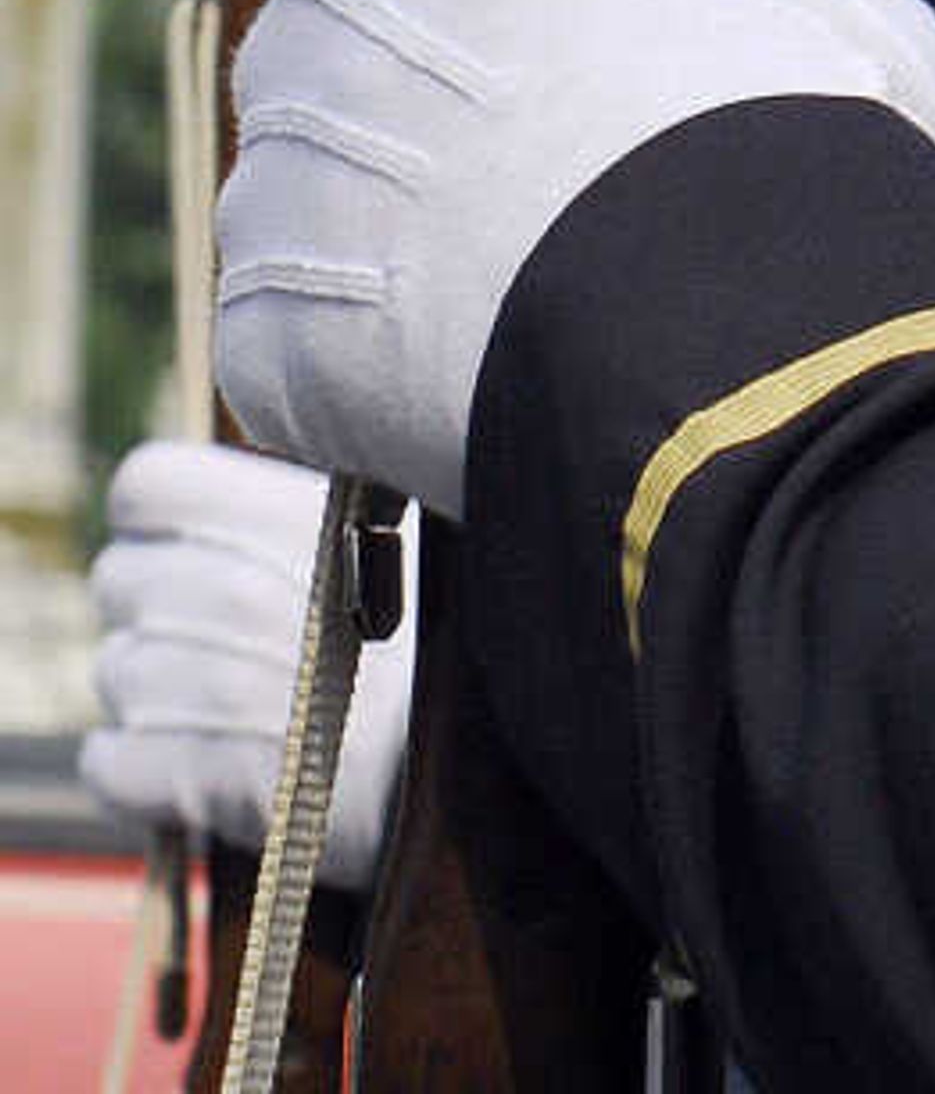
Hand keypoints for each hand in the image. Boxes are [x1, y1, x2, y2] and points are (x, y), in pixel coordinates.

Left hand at [81, 441, 412, 892]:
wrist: (488, 772)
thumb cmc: (455, 642)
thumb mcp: (404, 529)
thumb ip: (317, 505)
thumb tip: (255, 489)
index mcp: (281, 514)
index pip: (147, 486)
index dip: (163, 514)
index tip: (199, 539)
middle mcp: (233, 591)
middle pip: (120, 581)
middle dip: (158, 607)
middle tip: (219, 630)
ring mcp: (209, 687)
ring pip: (117, 673)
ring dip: (154, 689)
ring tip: (224, 700)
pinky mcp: (195, 782)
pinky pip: (110, 764)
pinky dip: (134, 767)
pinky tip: (191, 760)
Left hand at [217, 0, 934, 519]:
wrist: (728, 353)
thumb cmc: (791, 152)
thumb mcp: (826, 14)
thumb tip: (711, 11)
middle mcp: (321, 49)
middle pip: (317, 45)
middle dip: (399, 94)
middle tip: (527, 164)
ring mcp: (275, 205)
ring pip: (296, 197)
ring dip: (373, 231)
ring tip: (513, 291)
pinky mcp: (261, 349)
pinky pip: (285, 336)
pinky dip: (352, 361)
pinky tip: (466, 375)